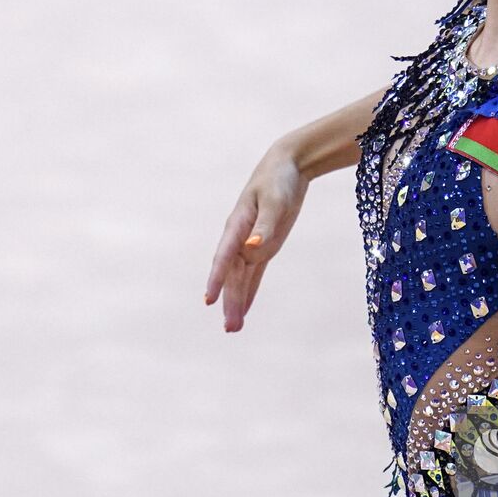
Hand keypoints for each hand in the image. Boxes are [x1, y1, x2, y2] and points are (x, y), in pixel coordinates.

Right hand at [204, 145, 308, 330]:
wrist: (288, 167)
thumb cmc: (279, 180)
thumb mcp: (276, 200)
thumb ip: (265, 226)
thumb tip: (252, 247)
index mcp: (238, 225)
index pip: (224, 256)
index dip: (216, 278)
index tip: (208, 299)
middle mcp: (240, 238)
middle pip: (232, 275)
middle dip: (230, 301)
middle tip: (230, 329)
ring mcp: (251, 244)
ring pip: (241, 279)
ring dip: (237, 302)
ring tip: (233, 329)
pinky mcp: (264, 247)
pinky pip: (254, 275)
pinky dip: (249, 292)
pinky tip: (243, 311)